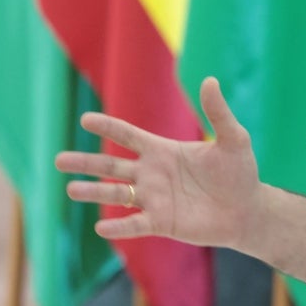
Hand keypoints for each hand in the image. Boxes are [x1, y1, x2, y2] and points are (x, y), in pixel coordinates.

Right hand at [55, 77, 263, 249]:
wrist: (247, 209)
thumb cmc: (240, 172)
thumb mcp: (233, 139)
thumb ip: (218, 112)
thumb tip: (209, 79)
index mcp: (164, 151)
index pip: (129, 136)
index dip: (108, 128)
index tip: (85, 120)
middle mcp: (152, 174)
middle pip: (112, 167)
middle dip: (86, 163)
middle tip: (58, 160)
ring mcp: (154, 199)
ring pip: (116, 195)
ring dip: (94, 192)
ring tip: (71, 189)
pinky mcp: (162, 223)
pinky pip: (135, 224)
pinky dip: (119, 226)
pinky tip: (101, 227)